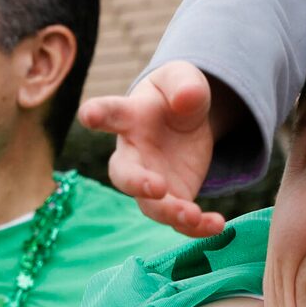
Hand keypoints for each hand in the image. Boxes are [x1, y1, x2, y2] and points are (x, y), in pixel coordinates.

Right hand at [78, 62, 223, 236]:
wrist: (187, 120)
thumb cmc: (175, 95)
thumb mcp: (184, 79)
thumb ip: (185, 84)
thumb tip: (186, 97)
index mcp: (129, 117)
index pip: (108, 113)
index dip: (96, 114)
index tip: (88, 115)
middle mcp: (134, 154)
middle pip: (123, 174)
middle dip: (136, 183)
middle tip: (157, 187)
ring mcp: (151, 181)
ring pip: (150, 205)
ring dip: (169, 213)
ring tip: (193, 215)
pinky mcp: (173, 198)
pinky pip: (180, 219)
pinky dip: (197, 227)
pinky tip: (217, 225)